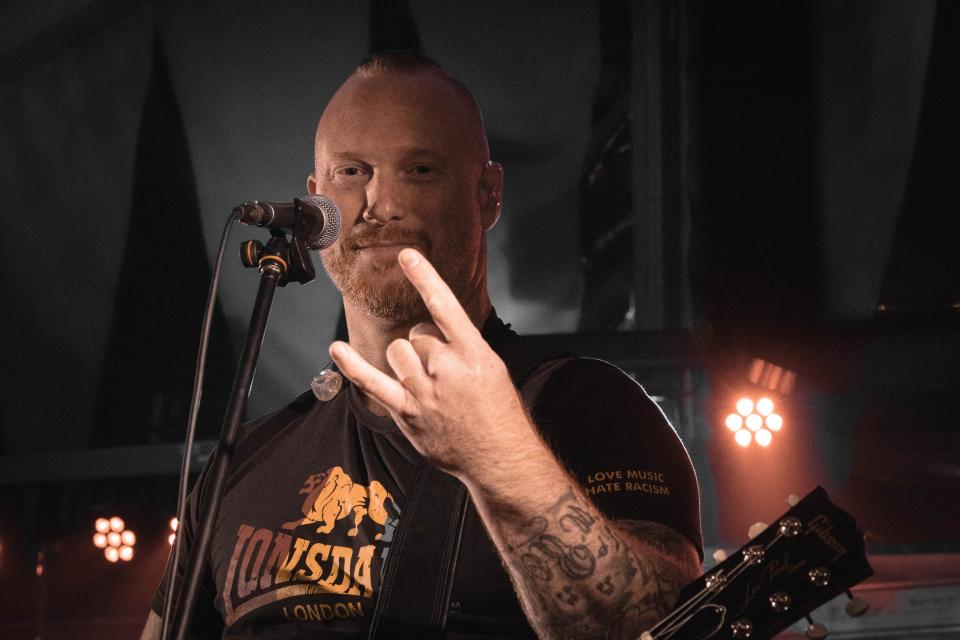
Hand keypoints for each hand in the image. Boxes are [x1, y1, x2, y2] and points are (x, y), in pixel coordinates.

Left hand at [329, 248, 533, 477]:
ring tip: (426, 382)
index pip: (444, 305)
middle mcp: (446, 368)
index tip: (407, 256)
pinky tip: (337, 349)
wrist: (499, 458)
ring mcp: (424, 391)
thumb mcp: (492, 369)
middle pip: (417, 334)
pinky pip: (372, 383)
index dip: (424, 277)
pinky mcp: (407, 413)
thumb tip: (432, 334)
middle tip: (443, 373)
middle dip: (426, 347)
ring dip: (407, 361)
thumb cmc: (499, 413)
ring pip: (397, 352)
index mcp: (473, 352)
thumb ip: (461, 347)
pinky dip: (352, 366)